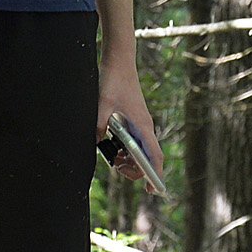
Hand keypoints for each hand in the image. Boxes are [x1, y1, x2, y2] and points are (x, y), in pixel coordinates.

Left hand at [97, 56, 160, 182]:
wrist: (119, 62)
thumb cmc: (114, 80)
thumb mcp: (102, 102)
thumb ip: (99, 124)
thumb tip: (96, 143)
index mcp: (142, 125)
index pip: (154, 156)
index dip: (155, 174)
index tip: (152, 190)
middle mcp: (144, 127)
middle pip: (147, 158)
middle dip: (134, 168)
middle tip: (116, 166)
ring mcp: (139, 124)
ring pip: (138, 151)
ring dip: (127, 159)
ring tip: (111, 157)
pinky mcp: (132, 120)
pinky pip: (131, 142)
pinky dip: (123, 148)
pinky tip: (110, 146)